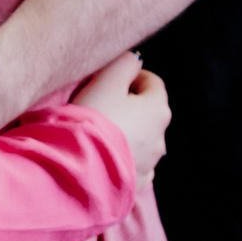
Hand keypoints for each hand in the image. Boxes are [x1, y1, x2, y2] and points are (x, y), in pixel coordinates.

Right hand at [69, 52, 169, 180]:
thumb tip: (134, 58)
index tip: (109, 81)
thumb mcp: (105, 81)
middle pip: (147, 112)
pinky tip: (102, 154)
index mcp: (158, 109)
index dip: (131, 77)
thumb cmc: (92, 120)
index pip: (152, 82)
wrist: (80, 168)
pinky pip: (132, 162)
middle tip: (99, 104)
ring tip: (98, 132)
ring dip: (125, 131)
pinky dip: (121, 156)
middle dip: (128, 106)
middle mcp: (161, 137)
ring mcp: (150, 162)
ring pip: (140, 138)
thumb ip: (123, 63)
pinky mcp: (137, 182)